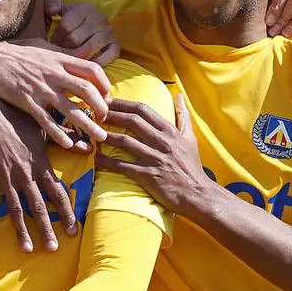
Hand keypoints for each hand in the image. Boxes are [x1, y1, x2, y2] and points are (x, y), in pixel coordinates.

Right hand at [0, 39, 109, 148]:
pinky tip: (68, 143)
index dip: (104, 84)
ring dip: (88, 125)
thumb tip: (79, 58)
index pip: (92, 70)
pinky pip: (47, 121)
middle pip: (86, 91)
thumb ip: (61, 55)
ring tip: (99, 137)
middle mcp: (53, 74)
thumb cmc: (15, 52)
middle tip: (105, 119)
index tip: (107, 96)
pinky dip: (59, 134)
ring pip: (70, 109)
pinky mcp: (26, 101)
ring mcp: (40, 89)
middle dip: (101, 107)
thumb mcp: (43, 47)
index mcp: (59, 59)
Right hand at [0, 97, 81, 252]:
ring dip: (22, 232)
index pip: (58, 194)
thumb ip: (66, 140)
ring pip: (16, 211)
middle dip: (47, 229)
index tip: (73, 230)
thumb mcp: (43, 129)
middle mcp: (25, 176)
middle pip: (39, 208)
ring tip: (28, 250)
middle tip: (54, 248)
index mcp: (41, 165)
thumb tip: (89, 146)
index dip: (66, 214)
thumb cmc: (16, 118)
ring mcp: (6, 180)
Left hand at [44, 0, 120, 65]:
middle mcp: (99, 18)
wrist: (89, 28)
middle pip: (75, 39)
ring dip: (75, 57)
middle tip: (59, 53)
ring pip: (88, 49)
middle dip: (63, 48)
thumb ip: (50, 2)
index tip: (52, 43)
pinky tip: (84, 64)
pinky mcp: (116, 46)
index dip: (56, 37)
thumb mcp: (58, 8)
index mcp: (85, 8)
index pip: (66, 26)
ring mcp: (109, 32)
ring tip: (69, 59)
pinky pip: (106, 58)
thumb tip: (53, 9)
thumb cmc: (69, 20)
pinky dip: (94, 63)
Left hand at [95, 95, 214, 218]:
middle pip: (132, 121)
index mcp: (171, 131)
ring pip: (125, 142)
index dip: (124, 104)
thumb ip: (183, 116)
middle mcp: (163, 142)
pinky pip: (123, 166)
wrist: (198, 194)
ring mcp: (155, 159)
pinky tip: (97, 158)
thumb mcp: (191, 138)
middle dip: (112, 115)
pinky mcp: (149, 176)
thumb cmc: (192, 167)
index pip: (144, 110)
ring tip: (94, 132)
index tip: (109, 101)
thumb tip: (179, 95)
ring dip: (107, 136)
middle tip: (97, 113)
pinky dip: (108, 161)